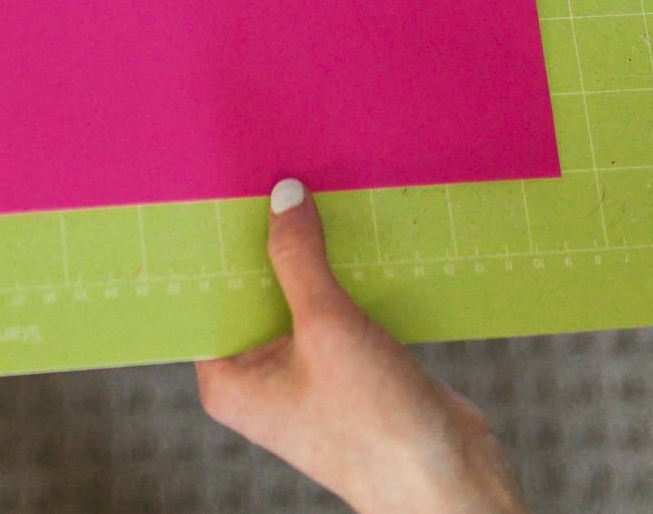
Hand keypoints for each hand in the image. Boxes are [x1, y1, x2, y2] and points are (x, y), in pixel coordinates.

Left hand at [196, 181, 527, 513]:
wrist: (446, 478)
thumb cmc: (373, 423)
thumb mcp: (328, 327)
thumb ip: (299, 258)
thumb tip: (283, 197)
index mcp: (228, 379)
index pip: (207, 296)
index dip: (214, 244)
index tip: (219, 187)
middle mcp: (258, 378)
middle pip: (253, 291)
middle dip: (268, 241)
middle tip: (274, 174)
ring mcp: (304, 375)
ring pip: (298, 296)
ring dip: (312, 255)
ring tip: (317, 192)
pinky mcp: (346, 369)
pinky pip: (334, 310)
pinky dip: (345, 278)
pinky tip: (358, 236)